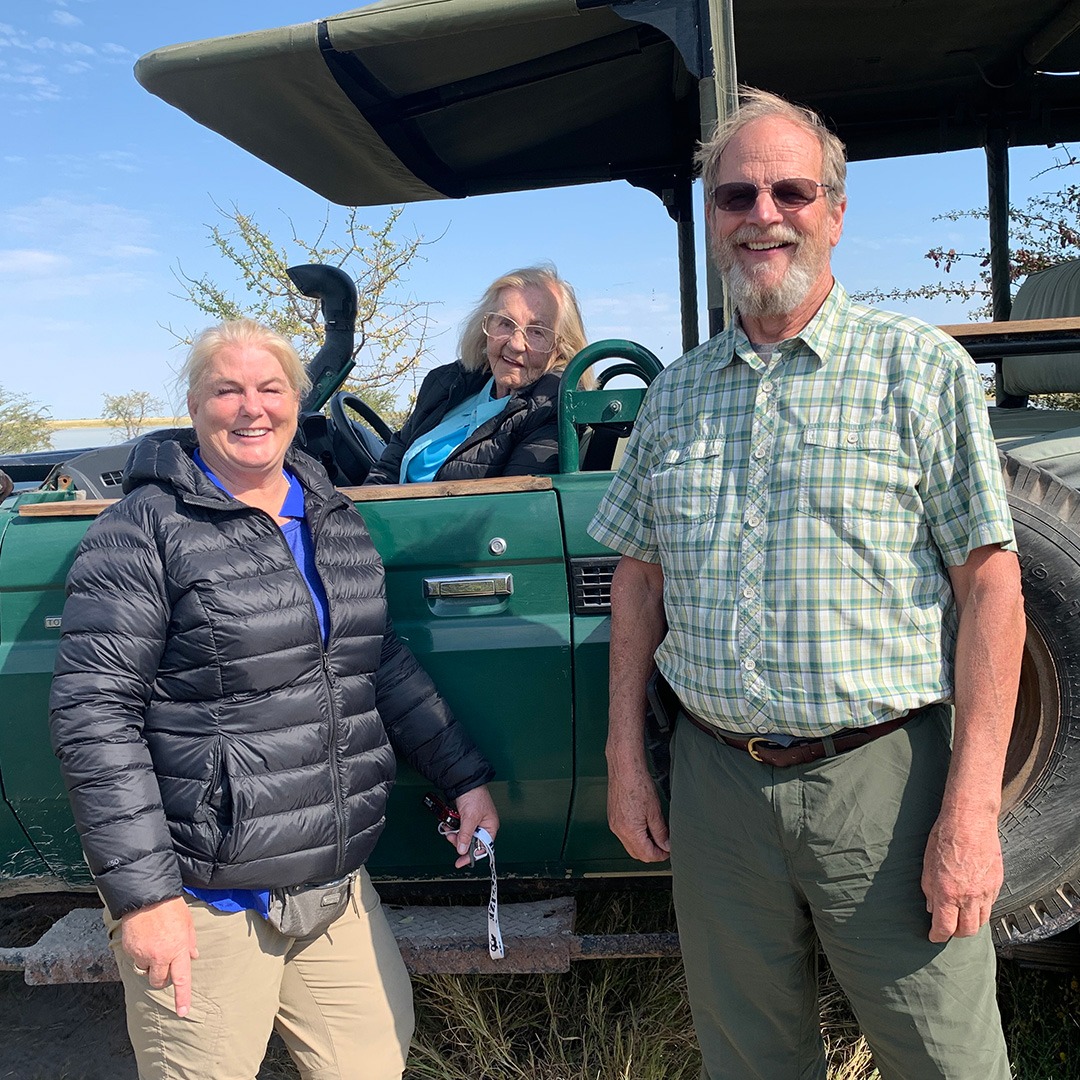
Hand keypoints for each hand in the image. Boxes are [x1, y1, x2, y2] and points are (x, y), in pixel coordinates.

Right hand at [121, 896, 198, 1016]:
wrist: (146, 896)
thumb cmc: (170, 907)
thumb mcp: (187, 922)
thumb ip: (190, 942)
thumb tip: (192, 957)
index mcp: (178, 949)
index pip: (182, 979)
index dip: (182, 997)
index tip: (183, 1012)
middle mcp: (160, 956)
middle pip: (160, 981)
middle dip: (162, 978)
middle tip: (164, 963)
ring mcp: (143, 954)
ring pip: (146, 971)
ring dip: (150, 964)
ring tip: (153, 944)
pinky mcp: (130, 950)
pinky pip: (135, 959)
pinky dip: (139, 953)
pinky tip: (143, 938)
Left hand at [446, 784, 499, 868]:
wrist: (465, 781)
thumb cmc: (475, 795)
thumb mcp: (470, 817)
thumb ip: (466, 835)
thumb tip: (462, 850)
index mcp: (490, 827)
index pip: (483, 847)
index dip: (472, 855)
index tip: (461, 861)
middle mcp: (483, 826)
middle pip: (471, 843)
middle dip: (459, 841)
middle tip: (451, 837)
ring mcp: (474, 822)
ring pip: (463, 836)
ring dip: (454, 834)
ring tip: (448, 828)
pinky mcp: (466, 818)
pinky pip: (459, 829)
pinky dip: (452, 827)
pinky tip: (448, 824)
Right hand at [607, 750, 669, 862]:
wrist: (625, 768)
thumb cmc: (638, 784)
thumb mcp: (655, 811)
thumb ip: (661, 832)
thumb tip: (666, 845)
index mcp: (629, 831)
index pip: (647, 855)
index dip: (661, 855)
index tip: (669, 850)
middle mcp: (618, 830)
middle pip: (637, 853)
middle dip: (652, 853)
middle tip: (665, 845)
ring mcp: (614, 824)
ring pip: (630, 845)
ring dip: (643, 845)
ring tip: (656, 834)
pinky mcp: (613, 817)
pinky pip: (624, 835)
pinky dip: (635, 836)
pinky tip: (644, 826)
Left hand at [922, 808, 1003, 941]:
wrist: (970, 820)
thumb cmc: (944, 837)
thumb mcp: (927, 865)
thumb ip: (929, 890)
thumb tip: (932, 908)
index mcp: (948, 893)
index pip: (945, 927)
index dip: (937, 936)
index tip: (933, 936)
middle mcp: (969, 896)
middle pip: (966, 930)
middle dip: (956, 934)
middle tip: (948, 929)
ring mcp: (986, 891)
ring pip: (981, 921)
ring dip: (970, 923)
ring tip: (961, 918)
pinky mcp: (997, 883)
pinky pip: (990, 905)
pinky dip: (981, 909)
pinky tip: (973, 903)